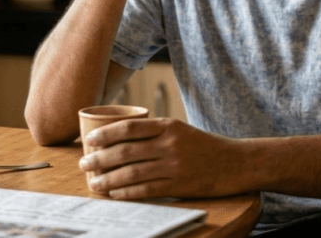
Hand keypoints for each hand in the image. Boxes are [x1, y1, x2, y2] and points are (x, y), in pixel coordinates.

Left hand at [78, 117, 247, 199]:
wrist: (236, 163)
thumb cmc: (204, 146)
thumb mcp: (180, 130)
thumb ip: (155, 132)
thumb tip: (119, 139)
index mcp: (168, 126)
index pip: (129, 127)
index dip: (105, 135)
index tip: (89, 141)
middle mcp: (169, 144)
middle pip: (125, 151)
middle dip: (99, 159)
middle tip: (84, 164)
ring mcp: (175, 165)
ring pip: (132, 172)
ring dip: (108, 179)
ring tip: (94, 183)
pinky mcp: (180, 185)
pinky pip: (146, 190)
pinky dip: (127, 193)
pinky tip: (115, 195)